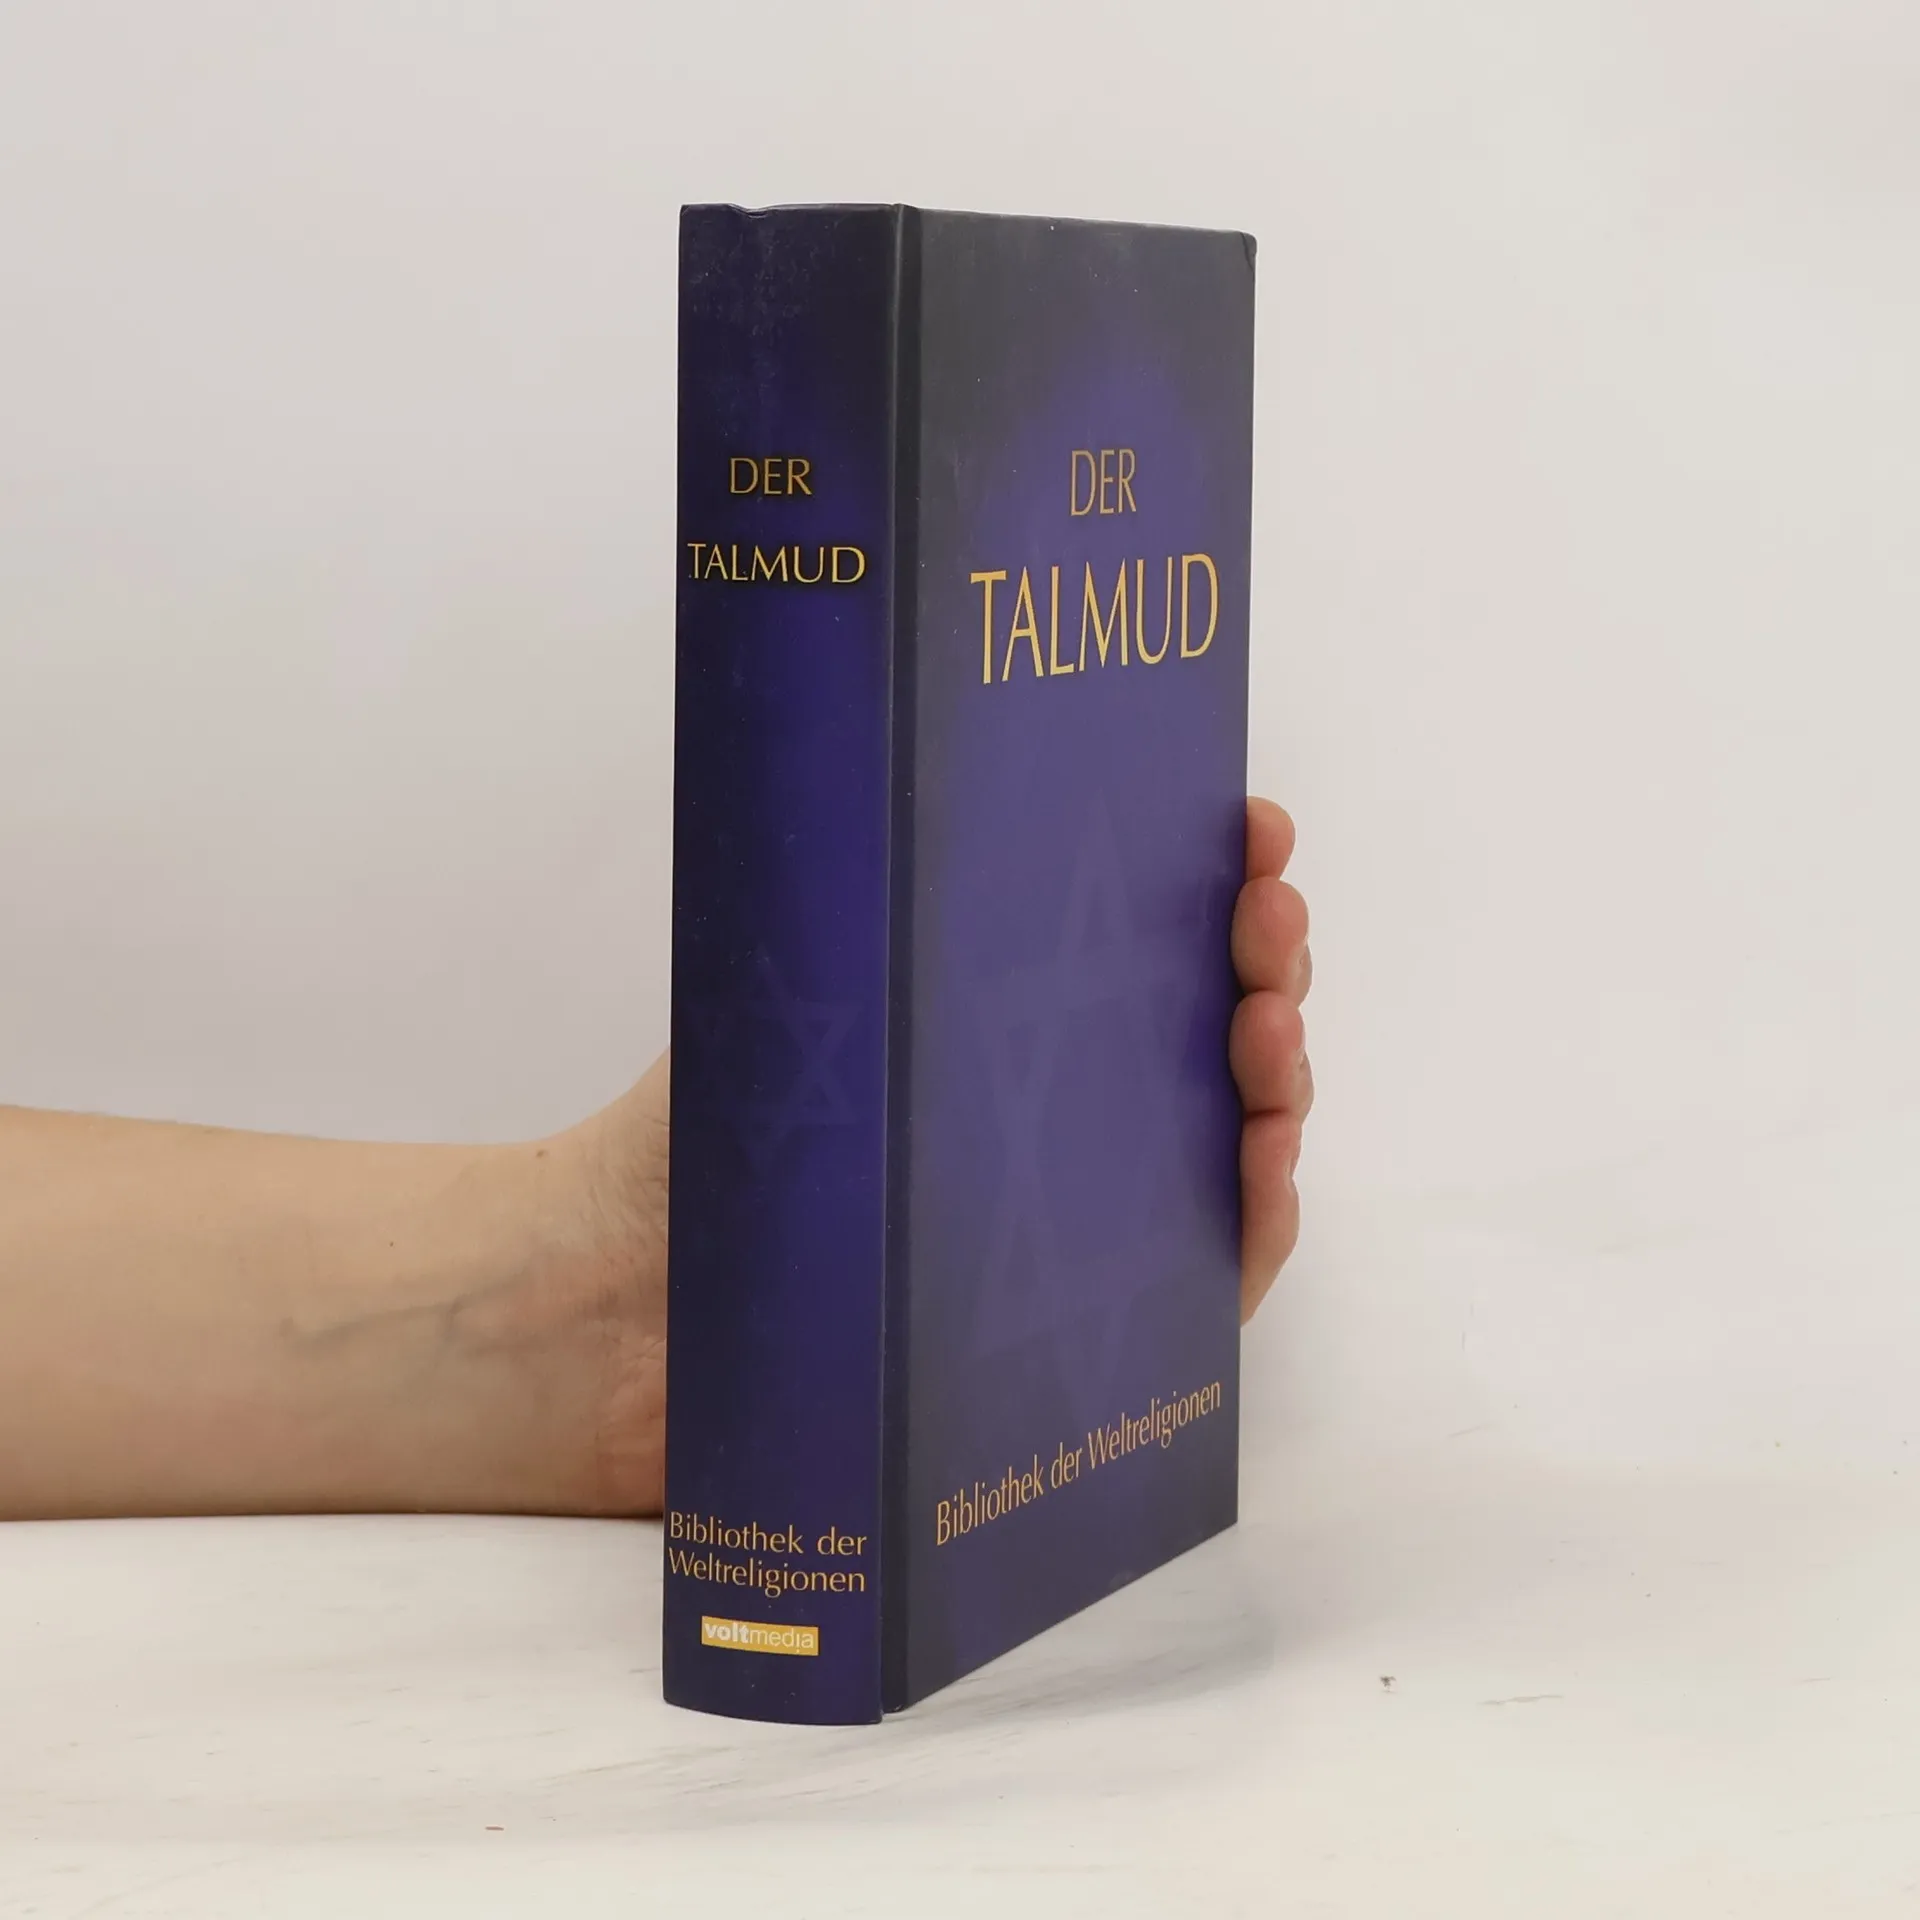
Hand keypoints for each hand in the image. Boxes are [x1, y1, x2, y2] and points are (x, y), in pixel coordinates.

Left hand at [547, 796, 1312, 1514]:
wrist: (617, 1317)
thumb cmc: (694, 1152)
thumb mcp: (783, 1000)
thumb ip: (859, 915)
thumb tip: (913, 777)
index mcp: (1001, 1028)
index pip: (1138, 945)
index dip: (1213, 880)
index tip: (1250, 825)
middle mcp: (1059, 1118)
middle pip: (1205, 1032)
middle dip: (1260, 958)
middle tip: (1265, 908)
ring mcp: (1084, 1218)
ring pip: (1227, 1141)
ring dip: (1277, 1075)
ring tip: (1268, 1020)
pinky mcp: (1088, 1328)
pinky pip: (1206, 1275)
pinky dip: (1260, 1216)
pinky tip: (1265, 1157)